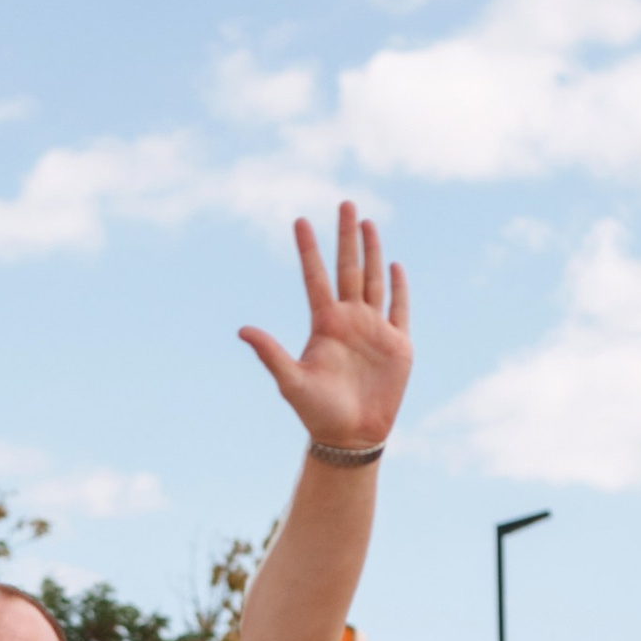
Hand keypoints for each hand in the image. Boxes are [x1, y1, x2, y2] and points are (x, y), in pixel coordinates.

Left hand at [237, 205, 412, 451]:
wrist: (351, 437)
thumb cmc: (317, 412)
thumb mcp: (291, 381)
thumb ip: (270, 353)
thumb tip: (242, 330)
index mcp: (324, 324)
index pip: (315, 277)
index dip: (308, 249)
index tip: (299, 220)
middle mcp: (349, 320)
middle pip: (348, 268)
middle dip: (347, 236)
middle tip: (345, 202)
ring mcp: (374, 330)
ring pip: (373, 281)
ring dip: (371, 251)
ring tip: (367, 222)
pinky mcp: (398, 345)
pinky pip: (399, 310)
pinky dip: (398, 288)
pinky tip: (393, 266)